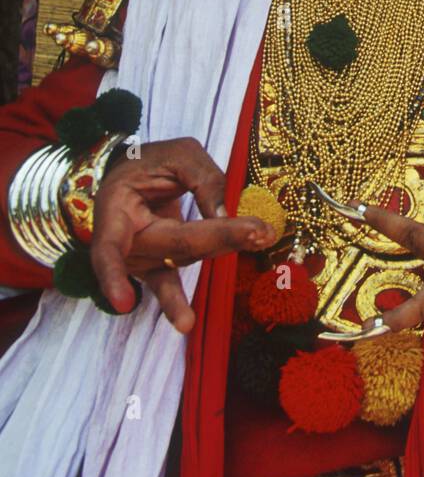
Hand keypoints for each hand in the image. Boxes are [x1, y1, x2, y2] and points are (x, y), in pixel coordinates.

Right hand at [89, 138, 275, 331]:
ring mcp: (141, 261)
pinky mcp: (158, 269)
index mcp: (115, 209)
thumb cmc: (148, 164)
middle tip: (258, 231)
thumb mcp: (177, 153)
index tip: (123, 303)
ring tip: (261, 236)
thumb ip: (203, 178)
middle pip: (173, 245)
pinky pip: (173, 284)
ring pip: (185, 258)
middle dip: (218, 237)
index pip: (110, 247)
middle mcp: (124, 243)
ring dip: (226, 247)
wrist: (130, 177)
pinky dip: (183, 298)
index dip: (113, 274)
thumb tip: (224, 215)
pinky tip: (186, 322)